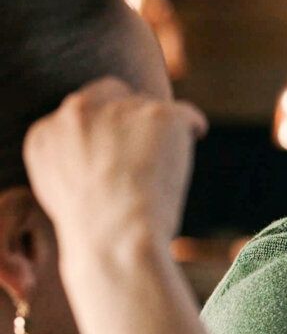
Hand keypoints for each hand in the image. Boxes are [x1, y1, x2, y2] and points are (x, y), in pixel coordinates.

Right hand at [23, 77, 206, 257]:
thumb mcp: (65, 191)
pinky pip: (188, 116)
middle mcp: (78, 112)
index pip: (82, 109)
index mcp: (46, 132)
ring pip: (152, 108)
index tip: (123, 144)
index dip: (107, 126)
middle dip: (133, 114)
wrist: (117, 239)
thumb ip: (78, 158)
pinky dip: (193, 129)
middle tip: (151, 144)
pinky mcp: (159, 114)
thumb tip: (108, 148)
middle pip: (116, 93)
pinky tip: (193, 144)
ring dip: (162, 134)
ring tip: (162, 172)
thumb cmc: (98, 232)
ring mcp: (119, 110)